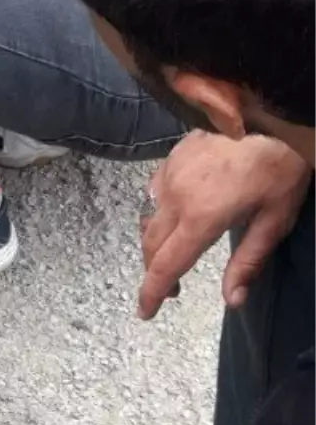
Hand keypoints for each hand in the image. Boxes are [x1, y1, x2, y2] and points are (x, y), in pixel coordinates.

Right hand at [138, 131, 308, 319]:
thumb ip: (248, 262)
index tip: (144, 312)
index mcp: (200, 217)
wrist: (267, 112)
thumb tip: (232, 301)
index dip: (152, 292)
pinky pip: (154, 194)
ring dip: (155, 245)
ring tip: (172, 256)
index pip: (165, 265)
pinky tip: (176, 215)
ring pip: (149, 220)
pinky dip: (159, 215)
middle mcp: (175, 198)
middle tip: (169, 292)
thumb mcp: (275, 220)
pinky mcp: (171, 158)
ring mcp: (169, 174)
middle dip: (154, 272)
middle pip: (151, 245)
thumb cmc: (279, 168)